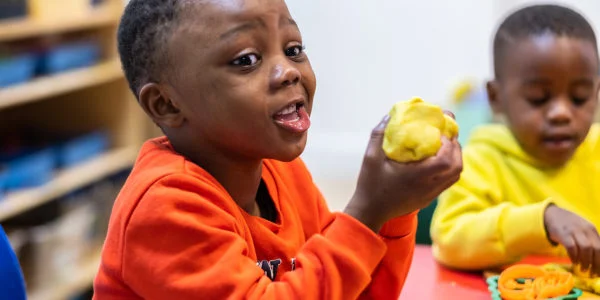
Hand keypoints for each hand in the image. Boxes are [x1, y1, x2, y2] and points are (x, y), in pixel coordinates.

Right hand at [344, 113, 462, 231]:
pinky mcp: (429, 199)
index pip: (446, 160)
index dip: (448, 144)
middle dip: (455, 148)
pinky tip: (436, 159)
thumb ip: (379, 134)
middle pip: (457, 167)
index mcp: (417, 176)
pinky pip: (448, 181)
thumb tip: (389, 115)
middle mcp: (428, 186)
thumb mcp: (370, 157)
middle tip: (445, 135)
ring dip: (454, 157)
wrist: (370, 211)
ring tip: (443, 145)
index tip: (438, 132)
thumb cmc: (370, 185)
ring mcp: (430, 194)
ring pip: (456, 175)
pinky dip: (449, 167)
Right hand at [544, 204, 599, 275]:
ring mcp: (574, 231)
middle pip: (596, 248)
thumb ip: (591, 240)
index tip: (599, 271)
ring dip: (586, 261)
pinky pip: (571, 247)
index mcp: (592, 230)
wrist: (552, 214)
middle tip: (592, 273)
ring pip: (585, 248)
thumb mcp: (583, 230)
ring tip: (583, 269)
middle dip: (596, 263)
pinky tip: (574, 262)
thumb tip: (597, 258)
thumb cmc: (569, 225)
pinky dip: (574, 256)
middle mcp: (585, 229)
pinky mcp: (563, 234)